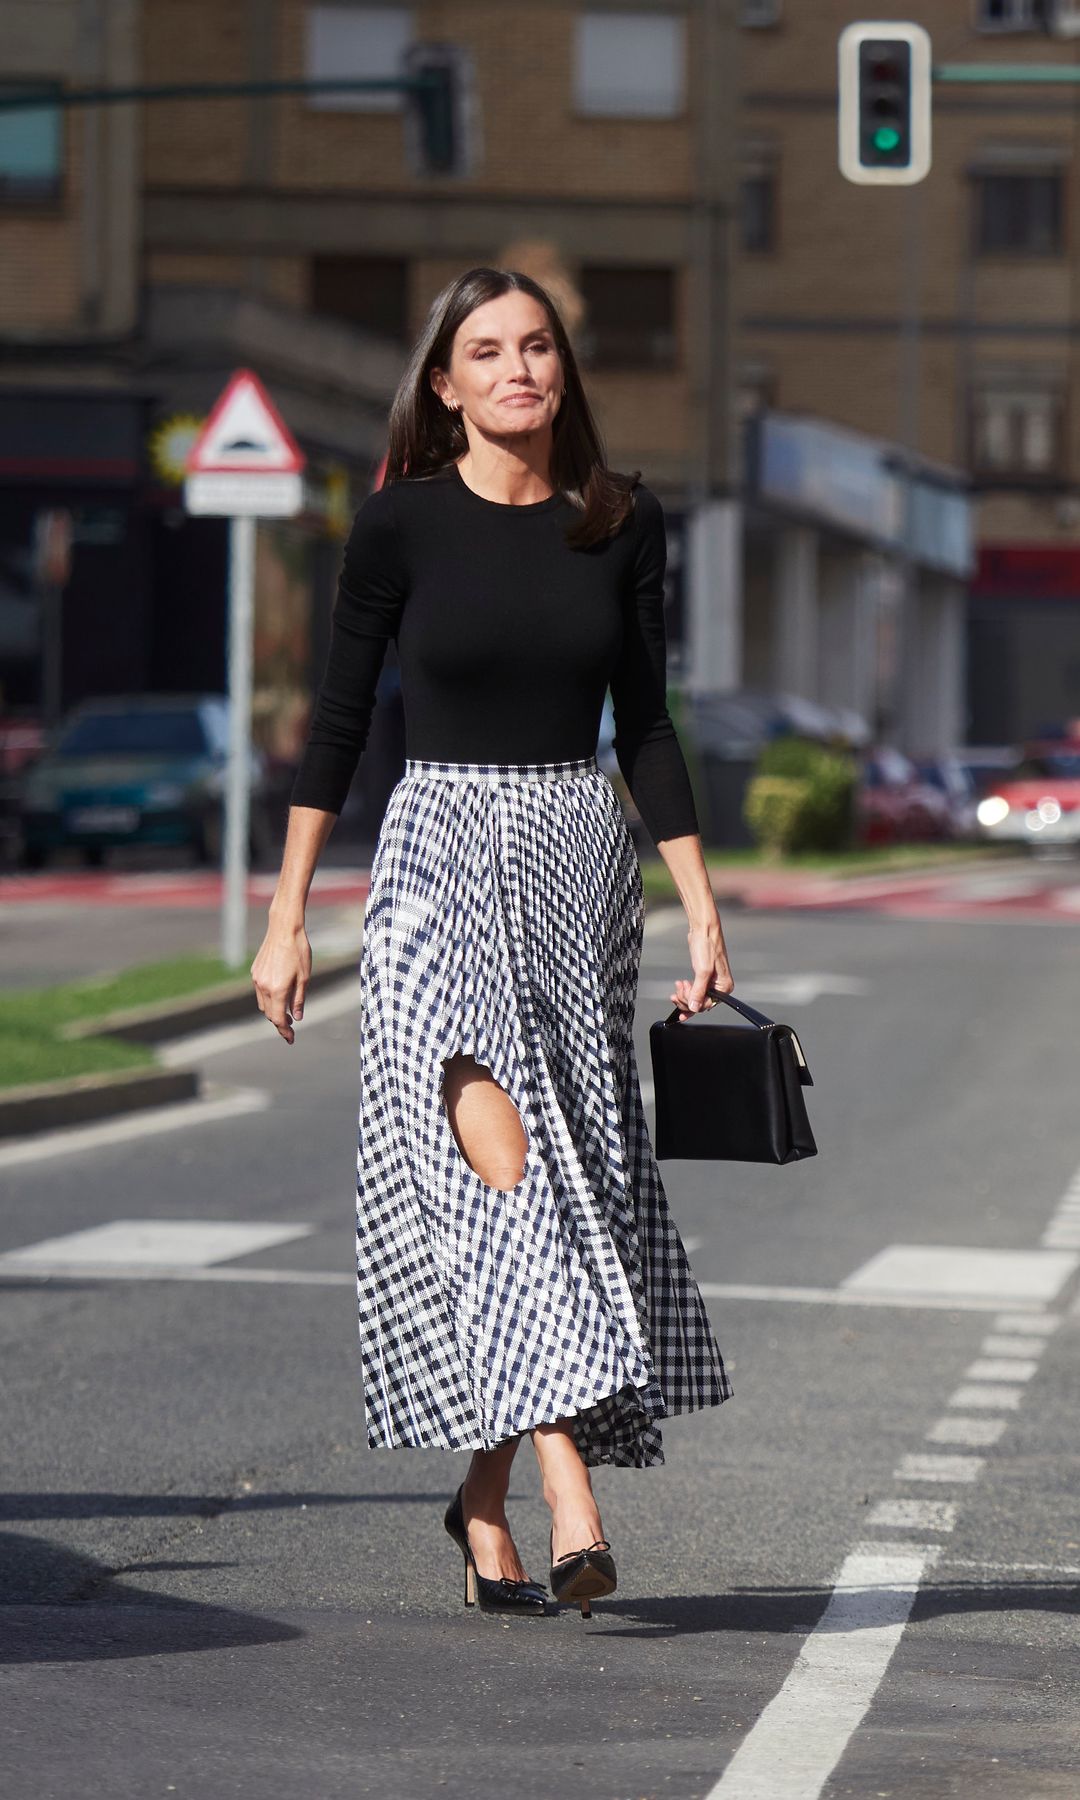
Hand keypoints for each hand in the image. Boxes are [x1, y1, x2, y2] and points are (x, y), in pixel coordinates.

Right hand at [251, 918, 311, 1044]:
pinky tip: (278, 995)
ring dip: (272, 1011)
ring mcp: (257, 978)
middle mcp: (263, 986)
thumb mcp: (305, 977)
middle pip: (269, 1013)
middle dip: (279, 1022)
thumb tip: (296, 1017)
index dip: (284, 1031)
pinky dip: (268, 998)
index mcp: (277, 989)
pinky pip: (259, 991)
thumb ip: (299, 999)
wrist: (284, 929)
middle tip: (291, 1027)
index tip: (291, 1039)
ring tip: (285, 1013)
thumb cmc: (299, 951)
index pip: (278, 1019)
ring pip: (262, 1003)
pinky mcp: (255, 971)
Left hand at [670, 918, 733, 1022]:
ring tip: (678, 985)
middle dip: (686, 998)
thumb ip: (698, 991)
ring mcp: (710, 982)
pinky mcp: (703, 976)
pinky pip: (694, 990)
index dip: (692, 1002)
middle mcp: (719, 986)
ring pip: (695, 997)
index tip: (681, 994)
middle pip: (700, 1003)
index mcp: (724, 987)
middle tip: (678, 988)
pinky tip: (680, 985)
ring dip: (684, 995)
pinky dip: (686, 990)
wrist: (703, 929)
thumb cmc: (707, 945)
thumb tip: (694, 1008)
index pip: (706, 1004)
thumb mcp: (702, 970)